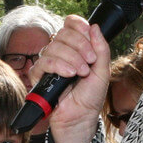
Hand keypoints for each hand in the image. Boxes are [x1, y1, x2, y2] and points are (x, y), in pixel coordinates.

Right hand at [29, 15, 110, 142]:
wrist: (81, 118)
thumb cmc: (90, 98)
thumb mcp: (103, 70)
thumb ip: (101, 48)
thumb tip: (94, 27)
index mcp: (76, 48)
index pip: (71, 24)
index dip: (79, 26)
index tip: (89, 36)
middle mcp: (61, 52)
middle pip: (63, 33)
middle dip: (79, 46)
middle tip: (89, 62)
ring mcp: (49, 63)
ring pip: (54, 47)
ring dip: (71, 58)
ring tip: (80, 73)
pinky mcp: (40, 76)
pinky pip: (44, 62)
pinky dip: (58, 65)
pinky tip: (69, 75)